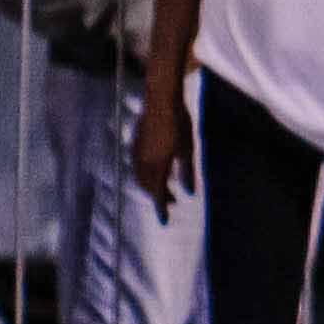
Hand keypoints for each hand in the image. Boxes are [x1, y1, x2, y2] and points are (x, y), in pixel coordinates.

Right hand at [130, 76, 188, 212]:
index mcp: (157, 164)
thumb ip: (187, 172)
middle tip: (172, 202)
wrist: (161, 102)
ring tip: (167, 190)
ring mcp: (136, 154)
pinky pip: (138, 168)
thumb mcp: (188, 149)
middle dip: (159, 197)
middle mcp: (143, 162)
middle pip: (148, 187)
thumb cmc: (179, 124)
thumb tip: (189, 193)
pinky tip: (158, 173)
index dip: (161, 208)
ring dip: (152, 186)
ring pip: (141, 178)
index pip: (158, 193)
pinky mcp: (134, 146)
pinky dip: (147, 175)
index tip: (164, 221)